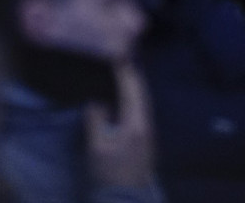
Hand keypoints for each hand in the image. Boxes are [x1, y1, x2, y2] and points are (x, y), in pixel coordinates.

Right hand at [86, 63, 155, 188]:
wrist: (126, 200)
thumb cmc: (109, 173)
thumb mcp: (97, 147)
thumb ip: (96, 121)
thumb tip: (98, 103)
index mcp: (135, 125)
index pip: (132, 93)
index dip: (125, 74)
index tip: (118, 56)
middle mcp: (146, 127)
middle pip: (142, 96)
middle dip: (133, 77)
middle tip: (122, 59)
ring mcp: (148, 135)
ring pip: (143, 104)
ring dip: (134, 88)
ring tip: (123, 74)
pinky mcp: (145, 142)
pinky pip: (140, 112)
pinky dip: (134, 99)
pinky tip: (125, 98)